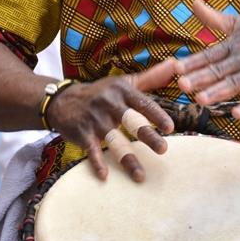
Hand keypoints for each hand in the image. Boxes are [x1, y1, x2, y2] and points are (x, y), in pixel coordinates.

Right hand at [47, 59, 175, 180]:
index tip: (170, 128)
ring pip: (114, 140)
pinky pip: (91, 150)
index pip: (143, 103)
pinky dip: (97, 163)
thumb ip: (152, 77)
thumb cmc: (102, 92)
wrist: (63, 100)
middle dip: (147, 136)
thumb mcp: (125, 82)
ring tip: (140, 176)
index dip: (157, 115)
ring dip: (127, 159)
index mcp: (122, 91)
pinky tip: (105, 176)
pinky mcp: (82, 133)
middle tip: (163, 149)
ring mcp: (95, 120)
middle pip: (131, 121)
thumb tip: (176, 64)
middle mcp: (109, 104)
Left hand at [174, 0, 239, 119]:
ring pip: (235, 84)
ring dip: (218, 92)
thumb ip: (214, 18)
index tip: (175, 67)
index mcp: (235, 45)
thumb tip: (192, 2)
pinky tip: (236, 113)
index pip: (210, 54)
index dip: (193, 61)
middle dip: (200, 78)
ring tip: (201, 100)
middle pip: (219, 70)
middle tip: (182, 85)